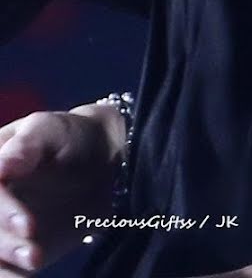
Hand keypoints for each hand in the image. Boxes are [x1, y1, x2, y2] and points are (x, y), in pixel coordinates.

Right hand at [0, 105, 122, 272]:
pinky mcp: (10, 249)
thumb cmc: (69, 138)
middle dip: (3, 244)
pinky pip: (3, 268)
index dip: (2, 211)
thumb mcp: (49, 131)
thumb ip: (26, 148)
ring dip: (5, 262)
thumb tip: (0, 166)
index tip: (27, 226)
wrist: (99, 162)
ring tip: (36, 261)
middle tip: (35, 254)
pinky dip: (11, 276)